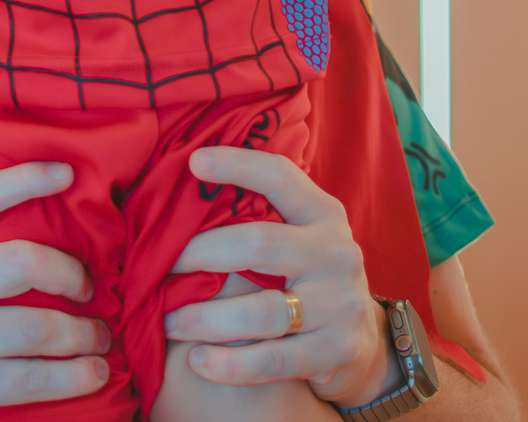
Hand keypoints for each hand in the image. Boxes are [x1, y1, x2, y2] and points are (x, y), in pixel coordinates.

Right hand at [0, 162, 109, 421]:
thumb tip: (41, 216)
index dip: (24, 178)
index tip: (67, 173)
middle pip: (23, 261)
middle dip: (71, 275)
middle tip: (88, 289)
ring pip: (38, 327)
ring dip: (83, 334)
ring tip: (99, 337)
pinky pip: (33, 378)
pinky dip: (74, 377)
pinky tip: (93, 373)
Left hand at [163, 147, 398, 408]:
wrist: (364, 342)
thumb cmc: (310, 276)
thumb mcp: (301, 236)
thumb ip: (263, 214)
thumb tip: (192, 180)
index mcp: (323, 214)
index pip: (281, 177)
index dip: (238, 165)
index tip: (195, 162)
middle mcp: (336, 253)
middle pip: (259, 244)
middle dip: (202, 254)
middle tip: (163, 264)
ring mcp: (340, 304)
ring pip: (261, 311)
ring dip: (205, 318)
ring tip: (168, 322)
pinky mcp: (335, 351)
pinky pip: (272, 360)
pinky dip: (230, 364)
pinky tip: (198, 361)